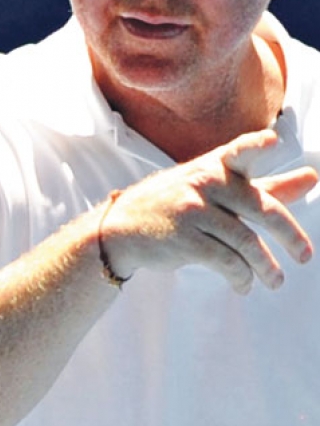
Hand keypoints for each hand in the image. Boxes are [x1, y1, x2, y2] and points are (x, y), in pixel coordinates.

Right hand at [102, 130, 317, 293]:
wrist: (123, 227)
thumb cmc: (180, 204)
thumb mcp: (218, 188)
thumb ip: (266, 185)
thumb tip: (313, 177)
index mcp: (215, 166)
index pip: (239, 151)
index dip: (255, 146)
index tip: (273, 141)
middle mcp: (204, 182)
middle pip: (259, 207)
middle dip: (289, 234)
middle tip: (305, 256)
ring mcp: (192, 209)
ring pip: (245, 241)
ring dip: (266, 267)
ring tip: (274, 280)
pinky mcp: (183, 239)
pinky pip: (225, 261)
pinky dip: (241, 277)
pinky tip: (244, 284)